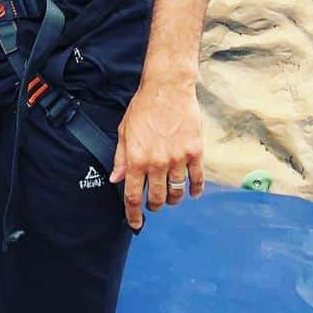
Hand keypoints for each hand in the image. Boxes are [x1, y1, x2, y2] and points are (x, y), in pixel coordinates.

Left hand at [110, 78, 204, 230]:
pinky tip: (192, 193)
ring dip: (173, 199)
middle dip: (154, 206)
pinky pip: (197, 179)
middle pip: (157, 198)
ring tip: (170, 198)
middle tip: (153, 204)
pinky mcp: (195, 152)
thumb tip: (115, 179)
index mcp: (136, 159)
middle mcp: (157, 163)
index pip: (133, 196)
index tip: (135, 223)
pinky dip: (195, 189)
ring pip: (177, 192)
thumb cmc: (144, 108)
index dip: (133, 214)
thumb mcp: (124, 132)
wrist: (168, 90)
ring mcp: (178, 159)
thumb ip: (121, 158)